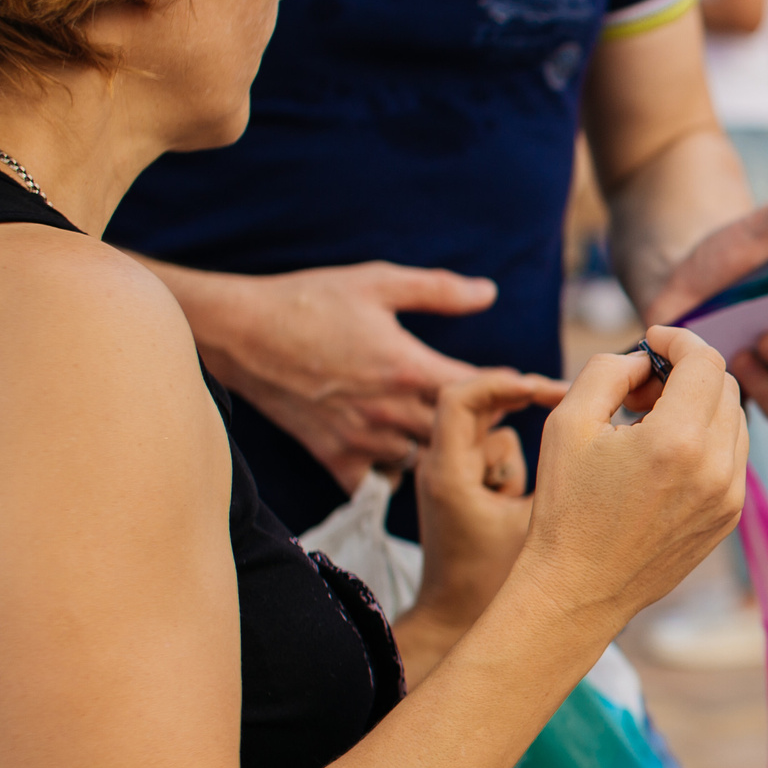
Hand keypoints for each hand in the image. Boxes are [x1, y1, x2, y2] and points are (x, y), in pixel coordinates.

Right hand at [185, 262, 494, 486]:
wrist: (239, 332)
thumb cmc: (310, 301)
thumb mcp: (377, 282)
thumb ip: (438, 290)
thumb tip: (490, 292)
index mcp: (408, 367)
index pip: (483, 392)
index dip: (512, 390)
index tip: (527, 388)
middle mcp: (390, 411)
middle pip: (463, 436)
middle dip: (486, 428)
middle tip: (496, 417)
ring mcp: (362, 439)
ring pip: (427, 465)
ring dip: (445, 455)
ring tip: (457, 440)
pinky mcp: (334, 457)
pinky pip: (380, 485)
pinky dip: (396, 476)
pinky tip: (402, 456)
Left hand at [405, 371, 567, 631]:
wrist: (454, 618)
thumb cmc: (490, 582)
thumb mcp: (531, 526)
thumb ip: (554, 478)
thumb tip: (589, 438)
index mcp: (449, 472)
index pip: (460, 398)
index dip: (505, 382)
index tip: (550, 389)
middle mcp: (441, 467)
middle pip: (478, 405)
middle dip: (523, 401)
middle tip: (569, 406)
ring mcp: (448, 477)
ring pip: (491, 434)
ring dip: (521, 451)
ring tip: (537, 492)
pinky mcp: (461, 489)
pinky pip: (492, 456)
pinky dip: (516, 467)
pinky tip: (528, 503)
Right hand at [510, 326, 748, 635]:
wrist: (579, 589)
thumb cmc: (566, 506)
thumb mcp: (568, 421)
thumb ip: (609, 369)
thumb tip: (644, 357)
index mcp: (678, 440)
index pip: (705, 360)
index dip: (679, 339)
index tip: (652, 340)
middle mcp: (716, 467)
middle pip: (725, 385)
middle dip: (687, 371)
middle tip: (642, 386)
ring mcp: (730, 496)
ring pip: (735, 420)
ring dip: (700, 405)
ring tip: (650, 421)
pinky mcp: (730, 516)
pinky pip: (733, 456)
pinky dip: (707, 439)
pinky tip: (664, 453)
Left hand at [639, 146, 767, 425]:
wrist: (676, 268)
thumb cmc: (729, 252)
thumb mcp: (762, 228)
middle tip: (755, 343)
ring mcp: (749, 383)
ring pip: (765, 409)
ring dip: (749, 391)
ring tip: (723, 353)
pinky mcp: (709, 395)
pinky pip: (714, 417)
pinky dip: (698, 402)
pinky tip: (678, 371)